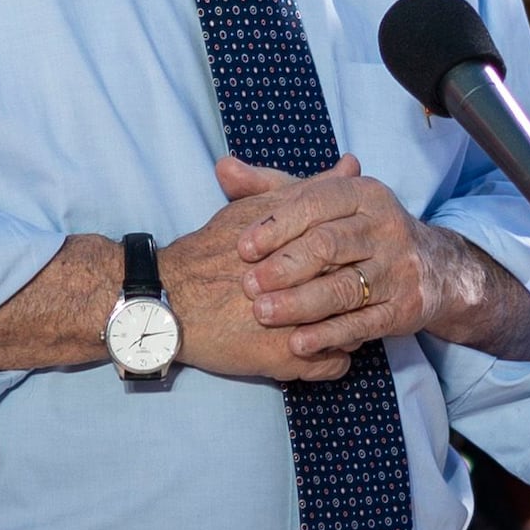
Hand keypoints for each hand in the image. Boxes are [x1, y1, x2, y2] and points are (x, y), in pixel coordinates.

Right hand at [156, 184, 345, 382]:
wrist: (169, 299)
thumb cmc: (212, 251)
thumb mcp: (261, 209)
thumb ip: (309, 189)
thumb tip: (352, 165)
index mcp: (306, 246)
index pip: (356, 253)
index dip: (353, 259)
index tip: (341, 263)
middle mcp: (309, 285)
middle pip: (360, 291)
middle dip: (354, 292)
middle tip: (334, 293)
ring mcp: (301, 325)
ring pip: (353, 331)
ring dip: (344, 327)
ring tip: (321, 320)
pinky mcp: (289, 360)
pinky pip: (336, 364)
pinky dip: (331, 357)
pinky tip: (313, 346)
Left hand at [233, 157, 452, 362]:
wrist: (433, 267)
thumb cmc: (358, 230)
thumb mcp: (322, 203)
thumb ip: (271, 187)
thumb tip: (224, 168)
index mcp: (364, 193)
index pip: (316, 203)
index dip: (276, 225)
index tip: (242, 248)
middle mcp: (386, 226)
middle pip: (329, 245)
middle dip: (284, 266)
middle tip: (248, 285)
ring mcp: (398, 268)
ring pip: (345, 287)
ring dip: (300, 303)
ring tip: (263, 314)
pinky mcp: (404, 307)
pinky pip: (363, 323)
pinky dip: (328, 334)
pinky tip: (297, 343)